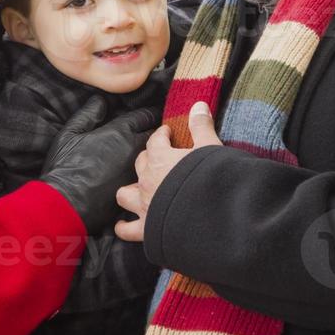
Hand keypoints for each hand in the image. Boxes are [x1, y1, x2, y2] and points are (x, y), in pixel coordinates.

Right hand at [41, 98, 159, 235]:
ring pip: (155, 156)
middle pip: (155, 135)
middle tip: (155, 130)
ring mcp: (138, 170)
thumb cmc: (66, 167)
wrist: (68, 203)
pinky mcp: (138, 189)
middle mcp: (134, 149)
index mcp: (119, 132)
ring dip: (155, 152)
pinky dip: (150, 171)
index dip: (147, 114)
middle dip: (155, 131)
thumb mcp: (70, 134)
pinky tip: (147, 173)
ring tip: (154, 151)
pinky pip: (149, 175)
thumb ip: (88, 114)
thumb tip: (100, 101)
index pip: (144, 116)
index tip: (148, 114)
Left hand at [115, 101, 220, 241]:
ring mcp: (145, 205)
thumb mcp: (211, 149)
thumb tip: (198, 104)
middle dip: (148, 158)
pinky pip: (127, 230)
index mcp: (161, 159)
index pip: (155, 141)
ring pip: (125, 194)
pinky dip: (124, 227)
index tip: (167, 132)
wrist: (211, 219)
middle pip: (140, 164)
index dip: (161, 135)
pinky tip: (123, 226)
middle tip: (158, 158)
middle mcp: (147, 181)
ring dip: (130, 191)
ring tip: (137, 190)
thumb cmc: (211, 180)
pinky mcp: (147, 229)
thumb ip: (202, 127)